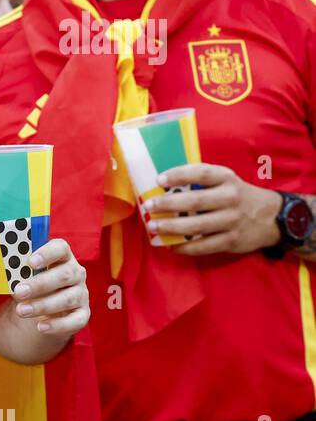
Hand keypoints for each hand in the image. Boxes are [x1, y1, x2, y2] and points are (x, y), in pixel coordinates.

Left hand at [0, 237, 87, 337]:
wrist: (33, 317)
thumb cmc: (24, 285)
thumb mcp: (7, 275)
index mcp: (59, 257)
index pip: (61, 247)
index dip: (49, 252)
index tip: (30, 260)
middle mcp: (75, 273)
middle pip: (66, 274)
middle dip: (41, 283)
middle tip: (17, 292)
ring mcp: (80, 295)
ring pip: (69, 298)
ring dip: (44, 304)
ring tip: (20, 311)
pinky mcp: (81, 316)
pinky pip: (76, 321)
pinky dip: (59, 325)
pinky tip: (40, 327)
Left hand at [143, 163, 281, 255]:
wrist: (272, 217)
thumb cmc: (236, 196)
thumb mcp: (225, 182)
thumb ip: (201, 182)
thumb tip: (162, 185)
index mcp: (227, 179)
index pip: (201, 173)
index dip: (179, 175)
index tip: (159, 180)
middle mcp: (231, 198)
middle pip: (196, 201)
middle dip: (168, 204)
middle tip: (148, 206)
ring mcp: (232, 221)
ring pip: (198, 226)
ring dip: (172, 227)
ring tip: (153, 226)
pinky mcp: (232, 240)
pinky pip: (205, 246)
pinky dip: (185, 247)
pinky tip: (171, 245)